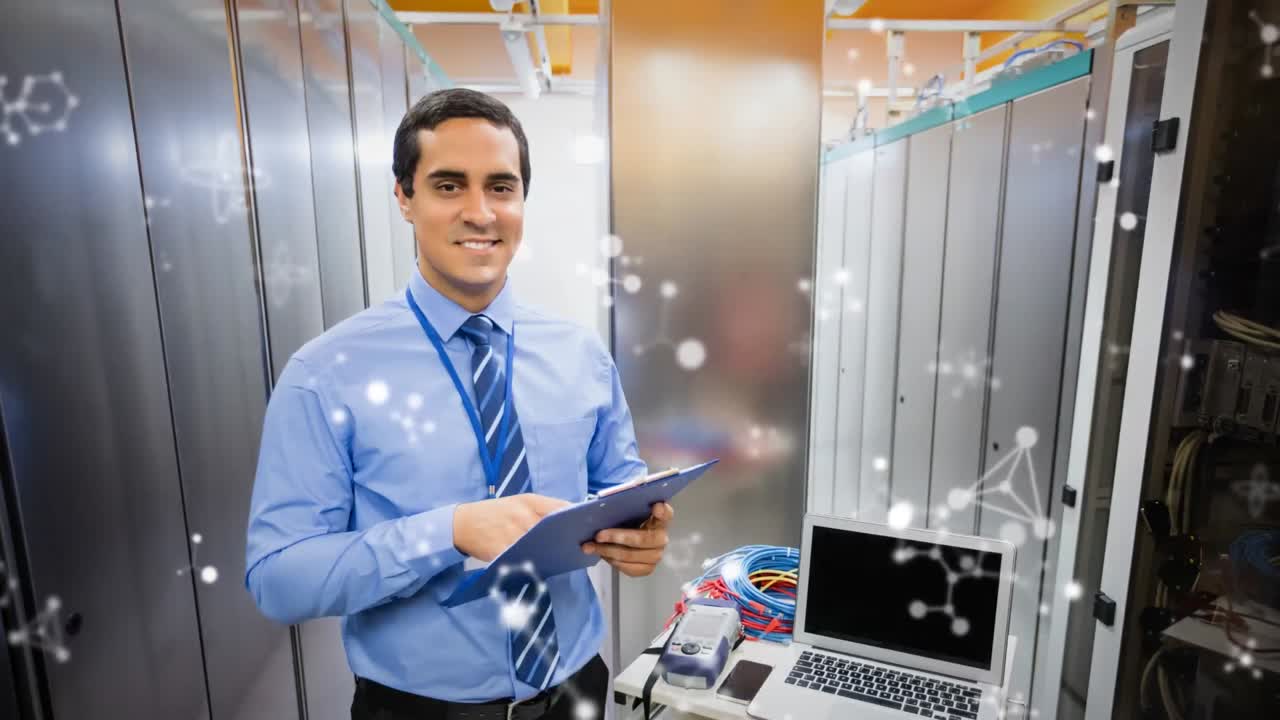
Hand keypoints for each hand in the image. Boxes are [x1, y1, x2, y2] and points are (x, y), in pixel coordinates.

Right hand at [452, 494, 569, 561]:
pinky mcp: (503, 551)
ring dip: (551, 553)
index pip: (560, 507)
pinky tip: (539, 567)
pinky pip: (523, 560)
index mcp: (528, 501)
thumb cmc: (495, 513)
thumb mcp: (517, 502)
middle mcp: (522, 515)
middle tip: (578, 546)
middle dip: (566, 538)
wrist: (462, 523)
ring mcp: (513, 533)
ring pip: (541, 547)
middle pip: (554, 530)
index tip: (587, 525)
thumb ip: (542, 509)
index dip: (576, 517)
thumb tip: (570, 517)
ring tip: (562, 558)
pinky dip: (532, 564)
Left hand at [581, 502, 672, 576]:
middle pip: (642, 539)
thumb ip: (622, 507)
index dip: (661, 511)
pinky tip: (602, 555)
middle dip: (617, 537)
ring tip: (591, 547)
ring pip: (631, 555)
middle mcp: (662, 537)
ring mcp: (656, 555)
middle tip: (598, 535)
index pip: (666, 514)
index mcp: (660, 518)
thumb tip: (598, 506)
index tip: (655, 507)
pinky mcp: (648, 568)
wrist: (627, 541)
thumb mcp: (626, 512)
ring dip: (608, 551)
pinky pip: (630, 568)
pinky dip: (613, 562)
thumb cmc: (627, 523)